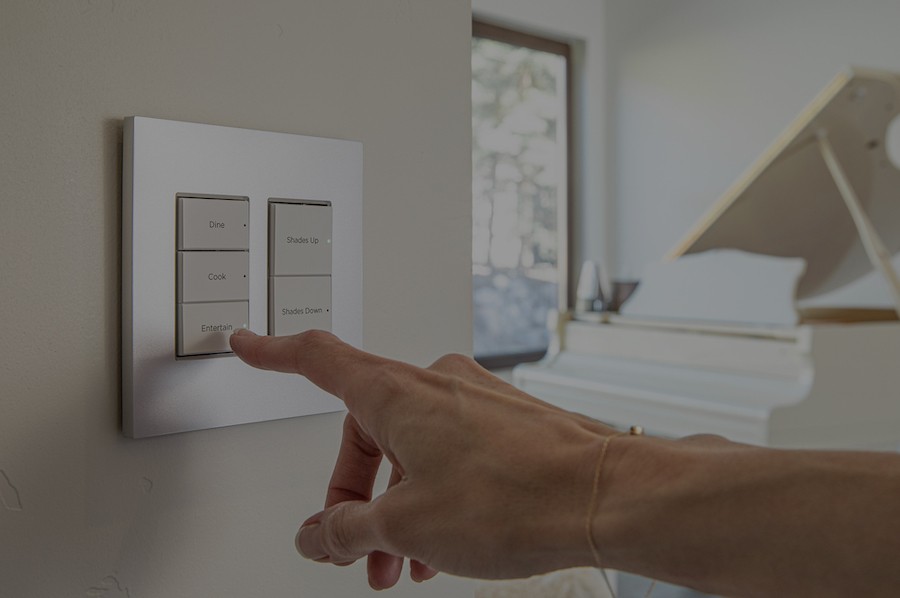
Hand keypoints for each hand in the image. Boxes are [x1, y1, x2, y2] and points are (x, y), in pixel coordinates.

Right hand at [229, 329, 614, 588]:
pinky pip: (449, 452)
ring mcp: (473, 400)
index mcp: (396, 394)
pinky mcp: (504, 420)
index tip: (248, 342)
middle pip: (364, 430)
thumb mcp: (407, 526)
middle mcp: (434, 384)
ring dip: (396, 504)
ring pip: (410, 449)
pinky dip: (433, 492)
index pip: (317, 360)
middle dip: (353, 494)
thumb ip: (346, 529)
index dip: (274, 352)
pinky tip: (444, 542)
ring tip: (402, 562)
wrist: (603, 496)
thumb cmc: (518, 496)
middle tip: (352, 546)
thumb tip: (315, 534)